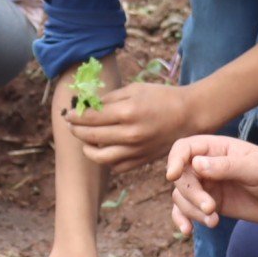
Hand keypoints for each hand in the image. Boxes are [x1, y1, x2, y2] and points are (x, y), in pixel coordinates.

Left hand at [65, 81, 204, 170]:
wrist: (189, 115)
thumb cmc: (161, 98)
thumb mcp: (134, 90)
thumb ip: (109, 99)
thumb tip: (87, 105)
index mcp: (127, 112)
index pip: (90, 117)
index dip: (75, 116)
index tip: (68, 113)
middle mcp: (130, 134)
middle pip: (91, 136)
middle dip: (75, 130)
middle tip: (71, 125)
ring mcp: (136, 150)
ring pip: (100, 157)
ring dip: (87, 149)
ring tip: (85, 140)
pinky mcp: (142, 161)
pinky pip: (116, 166)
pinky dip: (106, 160)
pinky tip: (104, 149)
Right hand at [166, 135, 257, 233]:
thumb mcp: (256, 169)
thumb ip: (226, 166)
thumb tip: (196, 164)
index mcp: (218, 149)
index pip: (185, 148)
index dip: (174, 160)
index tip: (173, 176)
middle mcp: (208, 166)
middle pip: (181, 176)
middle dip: (191, 194)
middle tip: (210, 208)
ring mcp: (209, 186)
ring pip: (182, 196)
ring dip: (191, 210)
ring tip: (213, 221)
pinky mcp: (212, 205)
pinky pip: (188, 211)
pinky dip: (183, 219)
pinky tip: (188, 231)